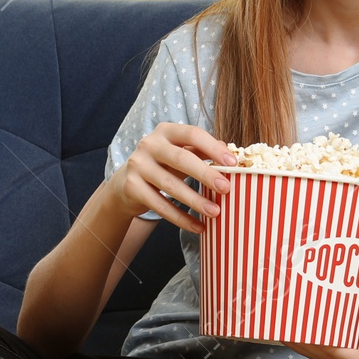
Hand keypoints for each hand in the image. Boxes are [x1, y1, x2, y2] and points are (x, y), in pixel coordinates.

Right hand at [108, 121, 236, 233]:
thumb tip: (228, 152)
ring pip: (170, 185)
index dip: (213, 148)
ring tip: (215, 212)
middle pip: (180, 158)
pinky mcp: (132, 187)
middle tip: (226, 188)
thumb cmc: (162, 165)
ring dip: (195, 200)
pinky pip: (160, 205)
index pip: (192, 134)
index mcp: (166, 131)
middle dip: (205, 174)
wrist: (126, 183)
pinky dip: (181, 218)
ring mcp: (138, 166)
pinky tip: (198, 226)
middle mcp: (149, 144)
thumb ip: (201, 151)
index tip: (232, 163)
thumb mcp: (180, 154)